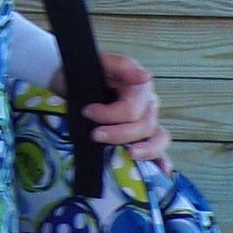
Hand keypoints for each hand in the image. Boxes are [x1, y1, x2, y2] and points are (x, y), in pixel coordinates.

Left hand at [52, 52, 170, 168]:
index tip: (87, 112)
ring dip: (145, 150)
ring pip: (157, 139)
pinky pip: (158, 148)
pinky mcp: (142, 134)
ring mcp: (147, 121)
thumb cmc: (85, 71)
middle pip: (143, 127)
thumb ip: (123, 66)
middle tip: (94, 135)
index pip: (132, 110)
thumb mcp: (101, 62)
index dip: (110, 115)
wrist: (70, 80)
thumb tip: (145, 77)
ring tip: (129, 154)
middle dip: (118, 134)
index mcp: (139, 87)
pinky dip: (161, 159)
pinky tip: (162, 170)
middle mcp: (148, 105)